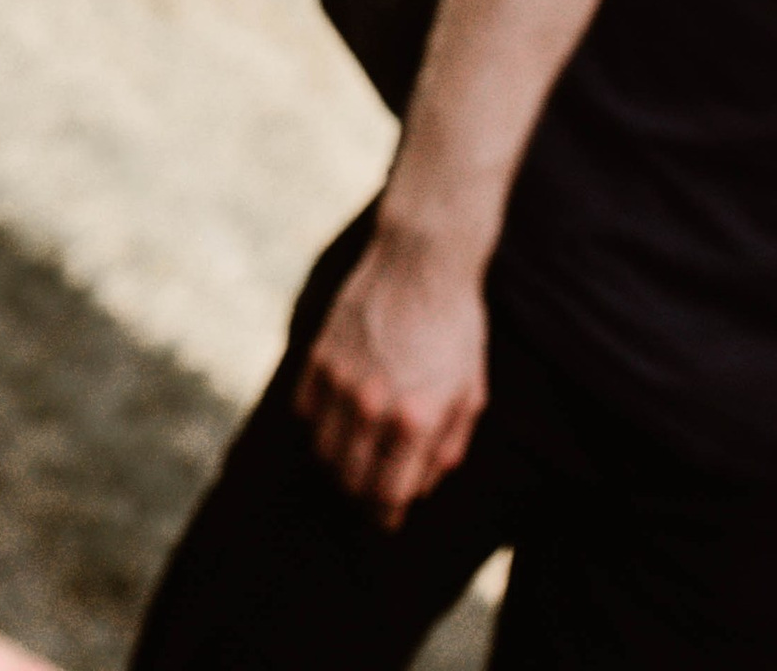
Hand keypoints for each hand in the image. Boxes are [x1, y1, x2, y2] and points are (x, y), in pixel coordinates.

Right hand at [294, 227, 487, 523]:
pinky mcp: (319, 354)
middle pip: (350, 480)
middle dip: (360, 494)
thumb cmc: (456, 327)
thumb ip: (447, 447)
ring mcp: (340, 380)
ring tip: (353, 455)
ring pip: (322, 450)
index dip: (387, 515)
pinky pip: (305, 410)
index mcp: (416, 420)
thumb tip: (420, 486)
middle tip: (370, 489)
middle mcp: (373, 406)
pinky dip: (318, 423)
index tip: (388, 517)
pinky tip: (337, 415)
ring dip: (336, 462)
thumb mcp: (471, 392)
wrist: (422, 259)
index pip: (388, 495)